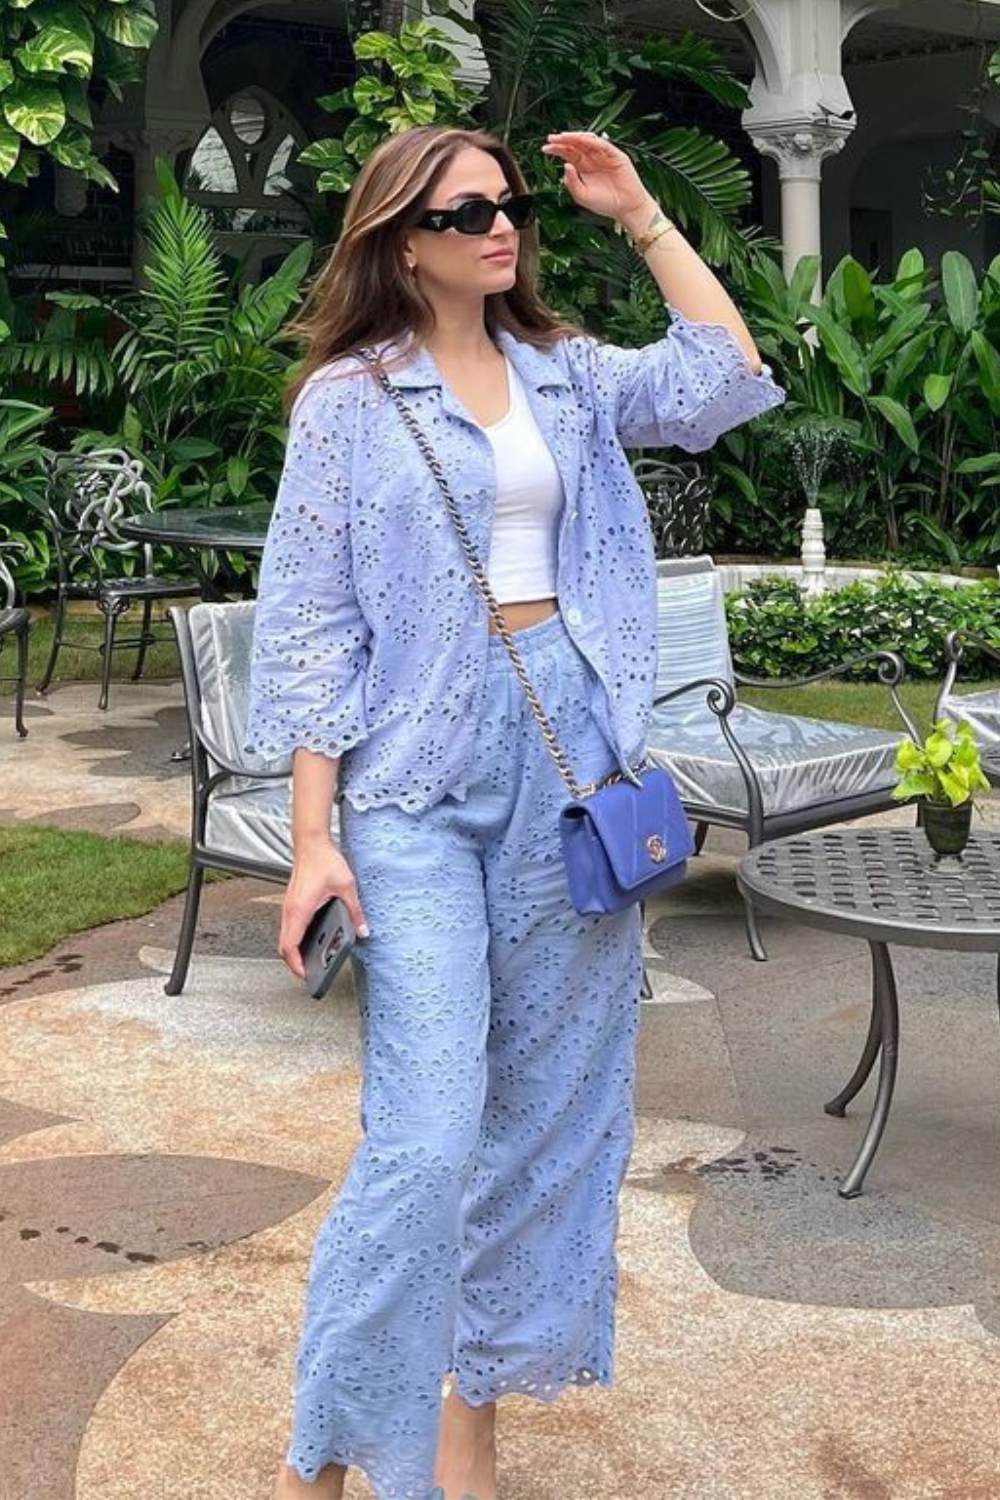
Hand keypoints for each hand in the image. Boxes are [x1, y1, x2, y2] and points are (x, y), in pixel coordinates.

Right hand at [279, 843, 367, 979]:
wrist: (311, 842)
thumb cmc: (323, 860)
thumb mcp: (346, 887)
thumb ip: (355, 911)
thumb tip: (363, 930)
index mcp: (299, 910)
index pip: (289, 946)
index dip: (295, 965)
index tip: (306, 975)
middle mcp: (290, 910)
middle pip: (284, 946)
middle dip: (294, 963)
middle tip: (309, 973)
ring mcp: (289, 906)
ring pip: (285, 936)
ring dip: (294, 951)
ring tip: (310, 961)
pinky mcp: (292, 902)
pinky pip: (289, 927)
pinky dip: (295, 938)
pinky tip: (310, 939)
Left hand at [541, 131, 654, 229]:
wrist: (625, 209)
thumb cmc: (605, 204)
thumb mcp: (582, 196)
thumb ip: (572, 183)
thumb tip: (564, 166)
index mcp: (583, 168)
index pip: (568, 154)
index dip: (557, 150)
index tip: (546, 148)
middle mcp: (592, 160)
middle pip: (576, 145)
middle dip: (563, 141)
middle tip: (551, 139)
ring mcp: (604, 156)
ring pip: (588, 141)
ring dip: (575, 137)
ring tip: (563, 137)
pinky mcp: (616, 155)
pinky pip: (603, 145)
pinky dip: (592, 141)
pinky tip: (582, 140)